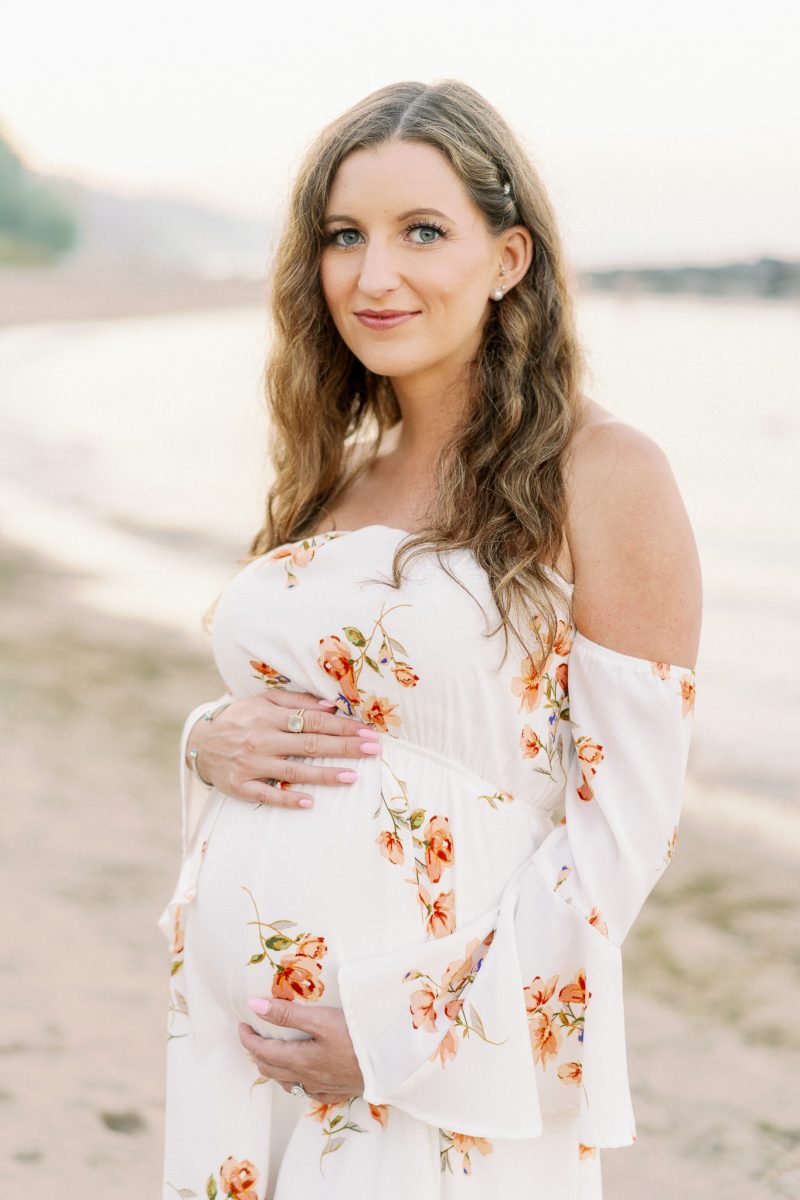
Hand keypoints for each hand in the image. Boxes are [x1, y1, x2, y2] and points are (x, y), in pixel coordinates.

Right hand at [186, 689, 380, 809]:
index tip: (367, 731)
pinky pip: (266, 795)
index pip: (313, 720)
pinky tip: (309, 803)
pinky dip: (287, 799)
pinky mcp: (240, 786)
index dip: (342, 726)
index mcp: (270, 716)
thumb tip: (330, 706)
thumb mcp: (264, 701)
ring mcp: (251, 764)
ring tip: (351, 776)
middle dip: (343, 746)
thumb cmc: (240, 719)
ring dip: (323, 774)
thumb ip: (296, 701)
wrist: (199, 742)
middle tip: (372, 750)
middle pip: (309, 744)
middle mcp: (262, 739)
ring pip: (293, 771)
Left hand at [238, 998, 364, 1104]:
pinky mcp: (337, 1091)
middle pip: (271, 1070)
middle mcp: (307, 1079)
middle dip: (257, 1053)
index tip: (242, 1024)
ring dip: (274, 1068)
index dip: (248, 1039)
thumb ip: (287, 1013)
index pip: (263, 1052)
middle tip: (253, 1035)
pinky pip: (306, 1090)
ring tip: (271, 1051)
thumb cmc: (358, 1036)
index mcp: (299, 1061)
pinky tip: (301, 1074)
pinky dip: (295, 1080)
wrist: (392, 1061)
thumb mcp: (321, 1019)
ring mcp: (322, 1088)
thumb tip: (254, 1006)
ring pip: (287, 1083)